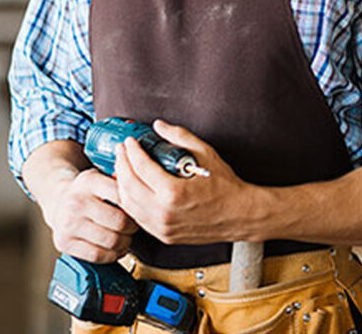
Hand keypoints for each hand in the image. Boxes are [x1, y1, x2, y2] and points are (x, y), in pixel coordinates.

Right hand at [43, 167, 138, 262]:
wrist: (58, 199)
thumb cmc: (88, 189)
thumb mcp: (101, 176)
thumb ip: (121, 183)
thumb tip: (145, 194)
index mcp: (89, 181)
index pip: (122, 196)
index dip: (136, 206)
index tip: (141, 209)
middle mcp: (77, 202)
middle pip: (119, 221)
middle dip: (133, 227)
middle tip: (136, 227)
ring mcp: (69, 224)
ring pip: (110, 240)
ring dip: (125, 243)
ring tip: (127, 239)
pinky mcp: (64, 243)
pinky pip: (97, 255)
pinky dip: (112, 255)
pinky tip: (115, 250)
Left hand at [114, 120, 259, 244]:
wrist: (240, 214)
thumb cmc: (226, 187)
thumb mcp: (206, 154)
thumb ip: (180, 137)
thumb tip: (161, 126)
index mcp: (173, 192)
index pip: (141, 168)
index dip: (132, 151)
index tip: (131, 142)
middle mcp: (163, 213)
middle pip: (128, 186)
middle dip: (122, 165)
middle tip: (122, 151)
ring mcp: (162, 227)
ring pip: (128, 205)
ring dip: (122, 184)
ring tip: (124, 167)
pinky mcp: (163, 235)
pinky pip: (137, 217)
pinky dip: (130, 201)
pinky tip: (133, 188)